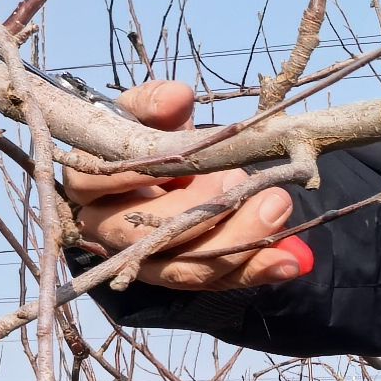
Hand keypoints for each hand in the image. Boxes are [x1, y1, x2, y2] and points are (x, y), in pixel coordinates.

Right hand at [60, 78, 313, 290]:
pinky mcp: (183, 276)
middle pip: (146, 238)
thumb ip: (156, 103)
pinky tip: (290, 261)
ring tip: (277, 210)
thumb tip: (175, 98)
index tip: (177, 164)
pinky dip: (256, 270)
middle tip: (242, 182)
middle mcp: (107, 232)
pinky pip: (216, 281)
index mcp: (90, 185)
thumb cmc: (151, 138)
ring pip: (183, 268)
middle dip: (202, 215)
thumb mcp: (150, 114)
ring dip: (236, 245)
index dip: (136, 175)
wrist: (168, 174)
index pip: (98, 184)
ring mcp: (145, 261)